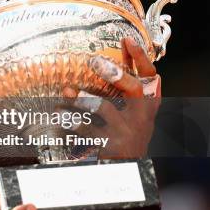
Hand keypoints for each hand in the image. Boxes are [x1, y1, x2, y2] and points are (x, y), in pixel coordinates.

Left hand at [65, 37, 161, 157]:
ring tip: (66, 92)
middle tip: (94, 61)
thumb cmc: (126, 133)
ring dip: (81, 99)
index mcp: (147, 105)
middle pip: (133, 89)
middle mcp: (141, 117)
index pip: (150, 77)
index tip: (127, 40)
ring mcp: (127, 131)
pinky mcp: (111, 144)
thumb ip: (123, 90)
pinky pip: (87, 128)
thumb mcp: (132, 112)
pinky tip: (60, 115)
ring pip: (104, 107)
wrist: (126, 169)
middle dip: (114, 74)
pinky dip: (71, 121)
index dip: (140, 58)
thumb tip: (104, 60)